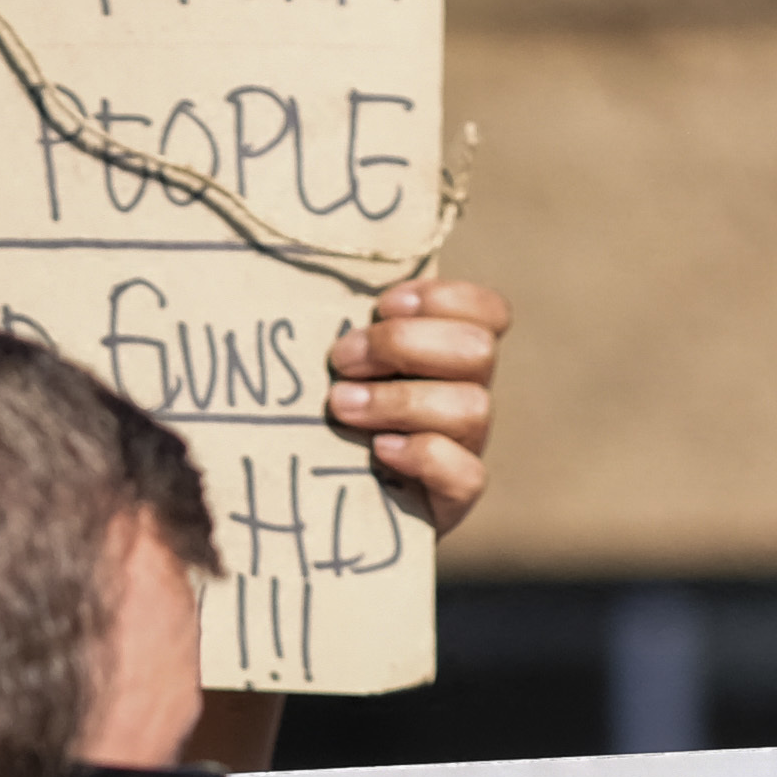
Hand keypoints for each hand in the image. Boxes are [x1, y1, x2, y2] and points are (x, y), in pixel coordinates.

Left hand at [327, 277, 505, 533]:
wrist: (313, 515)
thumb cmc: (312, 426)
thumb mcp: (328, 370)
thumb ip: (340, 330)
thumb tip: (289, 262)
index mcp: (447, 358)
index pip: (487, 312)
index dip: (445, 299)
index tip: (381, 304)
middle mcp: (465, 397)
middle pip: (477, 350)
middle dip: (404, 344)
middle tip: (341, 360)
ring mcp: (463, 450)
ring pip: (472, 407)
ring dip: (400, 399)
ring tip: (340, 405)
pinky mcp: (451, 501)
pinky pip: (467, 475)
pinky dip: (423, 455)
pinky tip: (377, 451)